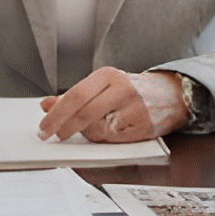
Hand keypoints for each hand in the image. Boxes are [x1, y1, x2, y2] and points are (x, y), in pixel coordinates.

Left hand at [38, 68, 184, 141]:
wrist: (171, 95)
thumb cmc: (133, 90)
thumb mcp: (103, 86)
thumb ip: (74, 96)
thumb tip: (46, 105)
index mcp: (109, 75)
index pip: (75, 95)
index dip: (56, 113)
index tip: (43, 126)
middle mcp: (122, 89)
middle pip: (84, 113)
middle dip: (63, 127)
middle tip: (53, 135)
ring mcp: (135, 108)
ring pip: (98, 130)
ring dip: (87, 134)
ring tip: (91, 128)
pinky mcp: (143, 126)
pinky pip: (113, 140)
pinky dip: (105, 139)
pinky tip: (110, 130)